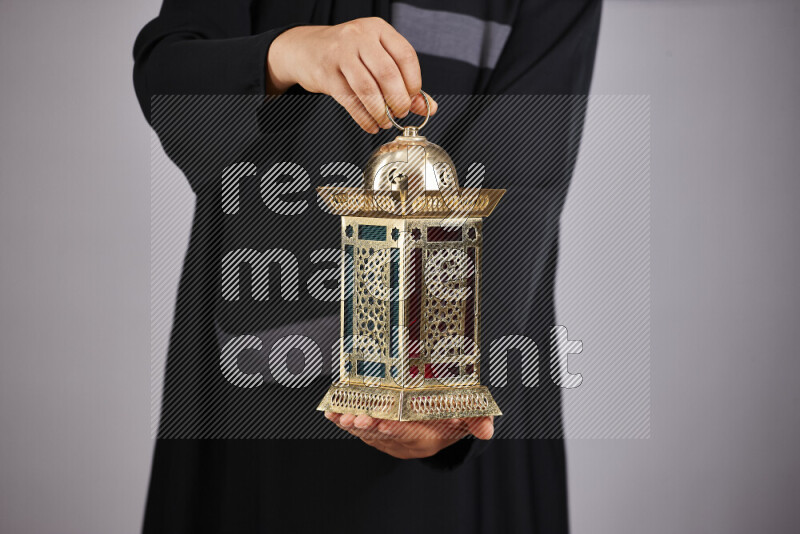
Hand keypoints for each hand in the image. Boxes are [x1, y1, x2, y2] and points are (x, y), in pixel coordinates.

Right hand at [267, 18, 437, 132]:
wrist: (306, 49)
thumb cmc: (347, 54)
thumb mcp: (376, 58)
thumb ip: (403, 81)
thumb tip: (428, 107)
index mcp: (378, 29)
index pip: (405, 55)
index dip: (413, 82)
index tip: (413, 98)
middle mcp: (359, 36)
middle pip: (387, 73)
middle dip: (398, 100)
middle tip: (400, 113)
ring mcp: (340, 54)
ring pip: (368, 89)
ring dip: (381, 112)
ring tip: (386, 121)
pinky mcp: (326, 74)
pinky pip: (350, 101)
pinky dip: (364, 118)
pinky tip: (371, 124)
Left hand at [324, 411, 493, 459]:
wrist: (443, 427)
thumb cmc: (454, 416)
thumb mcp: (470, 417)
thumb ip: (477, 420)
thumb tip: (487, 430)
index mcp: (428, 437)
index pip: (412, 434)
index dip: (399, 428)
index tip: (386, 421)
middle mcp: (407, 442)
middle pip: (386, 435)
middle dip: (370, 425)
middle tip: (356, 417)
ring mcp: (390, 440)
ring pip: (368, 434)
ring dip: (353, 424)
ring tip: (339, 414)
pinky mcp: (377, 436)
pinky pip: (358, 430)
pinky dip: (344, 421)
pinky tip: (331, 412)